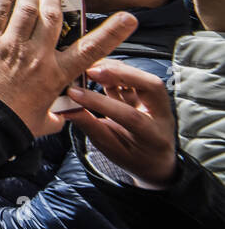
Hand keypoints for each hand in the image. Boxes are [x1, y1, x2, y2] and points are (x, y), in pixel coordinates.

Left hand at [0, 0, 137, 136]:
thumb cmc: (9, 122)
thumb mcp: (43, 123)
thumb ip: (58, 115)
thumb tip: (64, 113)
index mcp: (56, 74)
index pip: (91, 49)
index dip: (113, 32)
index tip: (127, 19)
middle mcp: (37, 55)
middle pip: (54, 14)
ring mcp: (11, 44)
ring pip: (28, 7)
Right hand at [64, 59, 178, 187]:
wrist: (153, 160)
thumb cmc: (133, 157)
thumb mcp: (109, 148)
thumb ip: (91, 127)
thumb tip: (67, 109)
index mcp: (153, 136)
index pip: (129, 115)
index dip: (100, 102)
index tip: (75, 94)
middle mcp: (162, 116)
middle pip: (151, 87)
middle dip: (120, 74)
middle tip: (91, 71)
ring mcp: (159, 103)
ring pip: (144, 77)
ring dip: (116, 69)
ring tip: (90, 69)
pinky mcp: (151, 93)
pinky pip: (136, 76)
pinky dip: (116, 70)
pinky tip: (98, 72)